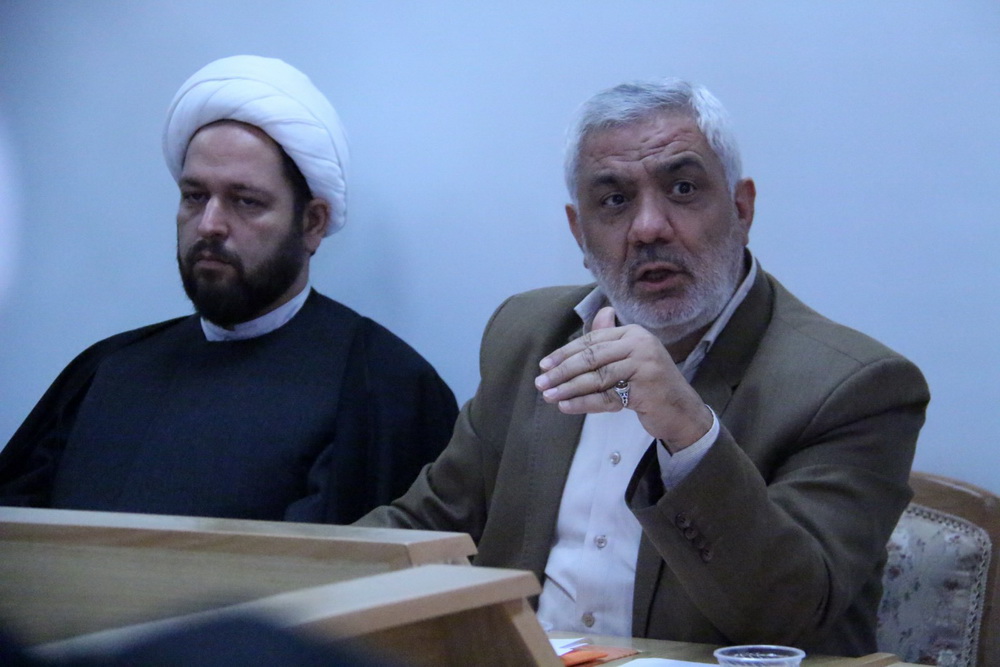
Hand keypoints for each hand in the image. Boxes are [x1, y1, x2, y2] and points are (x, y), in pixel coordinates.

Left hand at [534, 306, 712, 452]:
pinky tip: (566, 407)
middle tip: (540, 382)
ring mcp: (645, 366)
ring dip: (568, 389)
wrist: (682, 411)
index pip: (592, 341)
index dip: (565, 353)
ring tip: (549, 396)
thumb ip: (611, 339)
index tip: (544, 366)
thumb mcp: (632, 357)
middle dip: (562, 371)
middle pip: (591, 358)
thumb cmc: (651, 384)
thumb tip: (602, 312)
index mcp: (634, 333)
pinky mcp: (646, 389)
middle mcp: (641, 345)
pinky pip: (607, 397)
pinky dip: (584, 403)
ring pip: (597, 378)